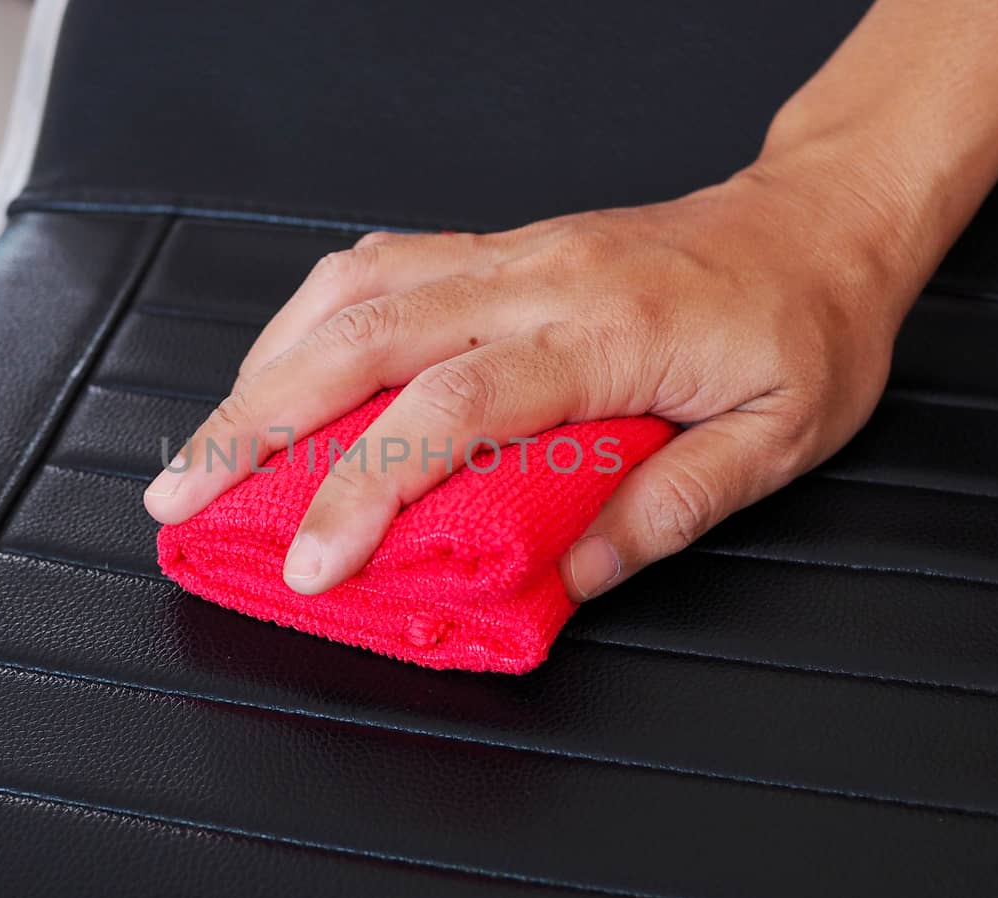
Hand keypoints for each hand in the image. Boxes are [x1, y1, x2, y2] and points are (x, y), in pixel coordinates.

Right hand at [143, 150, 930, 600]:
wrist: (816, 223)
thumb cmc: (803, 329)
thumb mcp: (777, 440)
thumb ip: (671, 507)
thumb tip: (569, 574)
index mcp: (606, 335)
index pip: (451, 412)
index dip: (364, 486)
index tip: (310, 560)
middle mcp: (538, 281)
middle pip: (363, 339)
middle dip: (254, 421)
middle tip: (181, 491)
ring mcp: (510, 254)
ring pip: (355, 291)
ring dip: (266, 364)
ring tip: (211, 438)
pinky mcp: (499, 247)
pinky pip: (383, 264)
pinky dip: (312, 315)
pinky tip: (284, 361)